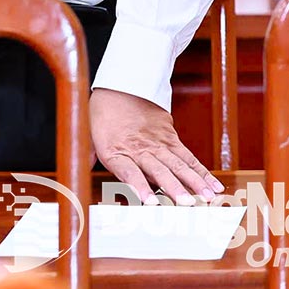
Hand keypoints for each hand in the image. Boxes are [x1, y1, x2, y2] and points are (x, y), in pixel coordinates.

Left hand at [91, 87, 220, 203]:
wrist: (120, 83)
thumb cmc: (103, 112)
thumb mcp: (90, 135)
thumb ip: (89, 158)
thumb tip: (75, 175)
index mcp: (116, 151)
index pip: (129, 171)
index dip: (139, 187)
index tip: (150, 202)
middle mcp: (139, 149)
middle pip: (159, 170)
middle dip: (174, 188)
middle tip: (187, 204)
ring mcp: (158, 144)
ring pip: (178, 164)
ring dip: (194, 182)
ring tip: (207, 199)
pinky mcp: (170, 138)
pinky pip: (188, 157)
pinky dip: (201, 172)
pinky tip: (212, 186)